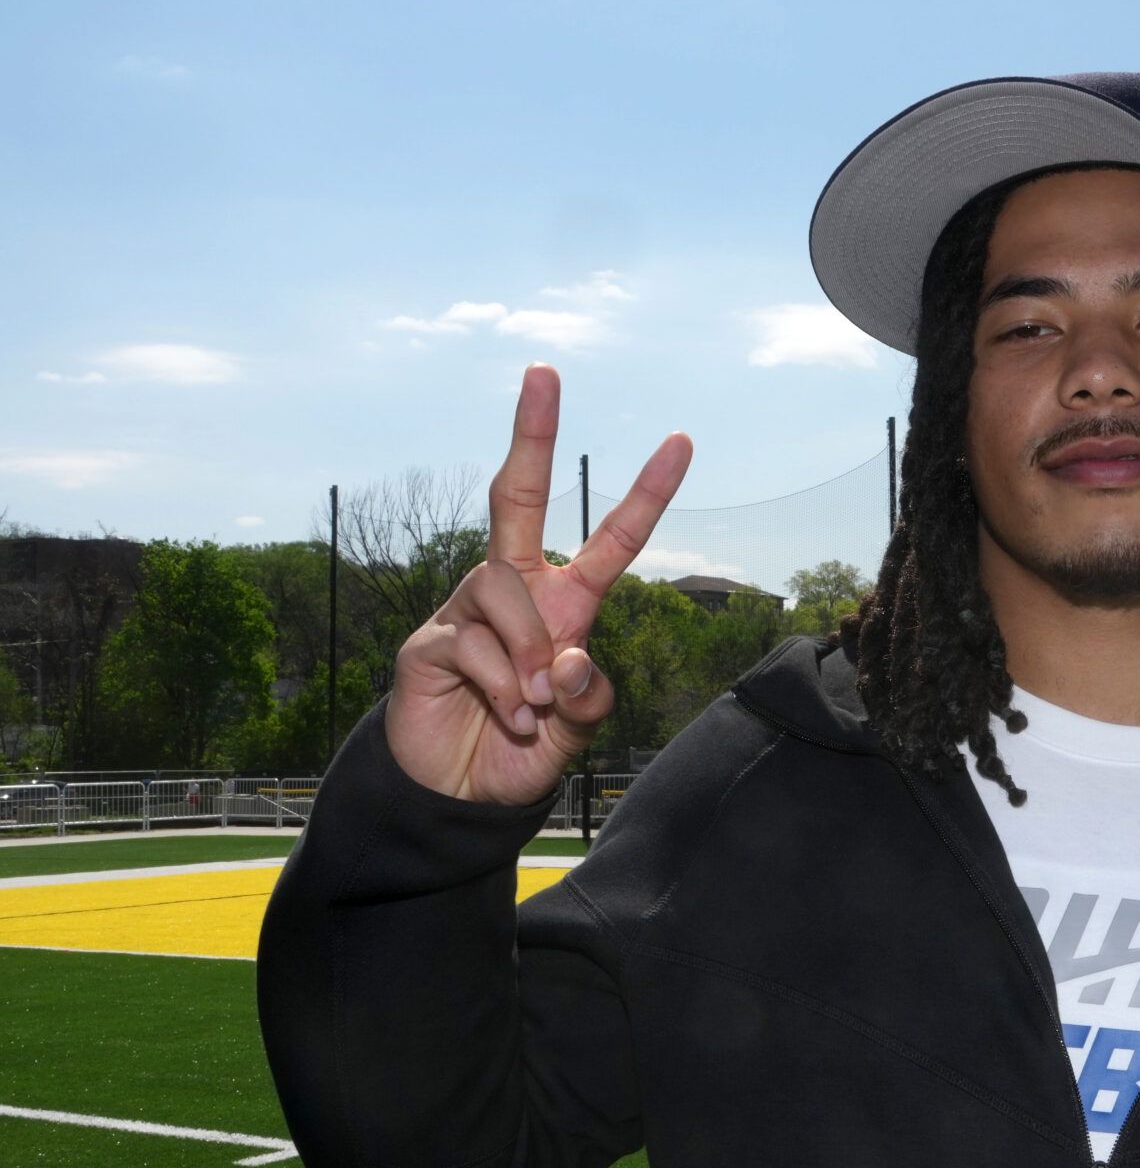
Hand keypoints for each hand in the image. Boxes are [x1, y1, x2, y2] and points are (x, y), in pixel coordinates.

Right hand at [386, 365, 691, 803]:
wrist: (463, 796)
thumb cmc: (527, 749)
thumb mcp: (580, 726)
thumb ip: (590, 694)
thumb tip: (569, 659)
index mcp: (565, 603)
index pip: (610, 539)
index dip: (646, 493)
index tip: (682, 440)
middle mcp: (515, 591)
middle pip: (519, 496)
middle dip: (532, 433)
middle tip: (545, 372)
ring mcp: (467, 611)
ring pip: (504, 590)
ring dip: (531, 653)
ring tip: (537, 705)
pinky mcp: (429, 643)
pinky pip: (474, 644)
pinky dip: (506, 688)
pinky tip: (510, 716)